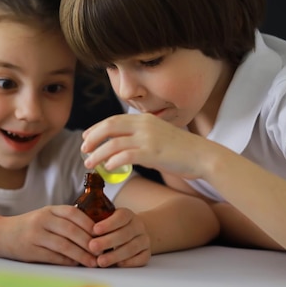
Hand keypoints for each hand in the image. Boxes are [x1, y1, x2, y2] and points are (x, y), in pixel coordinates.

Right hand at [0, 205, 98, 266]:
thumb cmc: (28, 226)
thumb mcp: (45, 217)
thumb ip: (64, 221)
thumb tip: (93, 234)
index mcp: (49, 210)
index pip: (73, 213)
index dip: (89, 223)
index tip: (102, 234)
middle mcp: (42, 219)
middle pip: (71, 230)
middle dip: (88, 242)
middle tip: (101, 252)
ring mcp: (35, 235)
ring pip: (63, 245)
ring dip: (80, 255)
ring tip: (92, 262)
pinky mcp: (30, 250)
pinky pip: (53, 257)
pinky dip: (67, 261)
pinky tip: (76, 265)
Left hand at [82, 113, 206, 179]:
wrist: (203, 156)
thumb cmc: (182, 150)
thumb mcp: (160, 135)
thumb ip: (143, 135)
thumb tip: (124, 146)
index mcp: (145, 118)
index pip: (114, 119)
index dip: (96, 128)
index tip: (86, 137)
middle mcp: (144, 124)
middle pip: (109, 127)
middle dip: (92, 138)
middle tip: (83, 150)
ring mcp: (148, 138)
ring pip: (113, 143)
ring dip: (97, 153)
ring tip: (89, 163)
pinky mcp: (152, 153)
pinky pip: (125, 156)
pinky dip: (113, 161)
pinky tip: (107, 168)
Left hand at [87, 207, 151, 267]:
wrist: (134, 232)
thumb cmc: (113, 227)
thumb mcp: (107, 219)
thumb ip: (96, 222)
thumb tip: (78, 229)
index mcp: (127, 214)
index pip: (121, 216)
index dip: (108, 223)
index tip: (94, 230)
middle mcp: (138, 226)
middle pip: (125, 233)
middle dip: (107, 241)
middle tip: (92, 247)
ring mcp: (144, 239)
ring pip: (132, 247)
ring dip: (115, 255)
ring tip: (101, 261)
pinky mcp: (147, 253)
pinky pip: (141, 258)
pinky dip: (129, 262)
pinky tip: (118, 265)